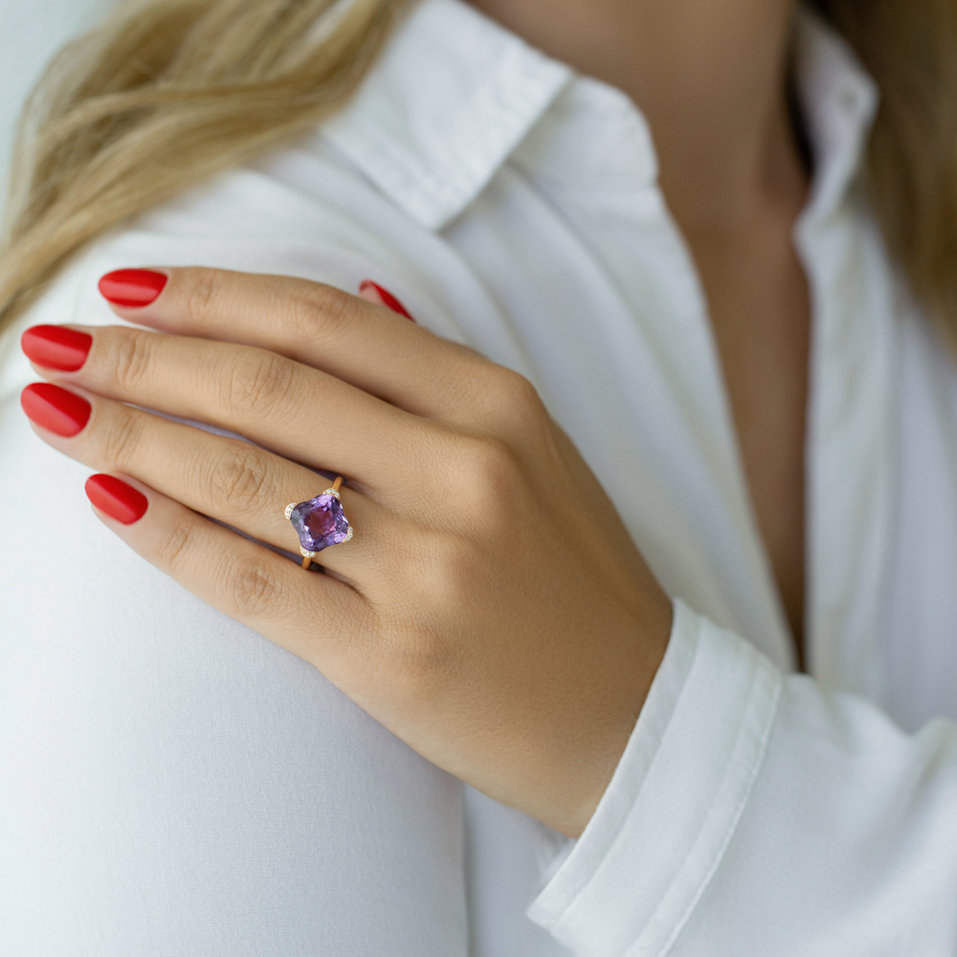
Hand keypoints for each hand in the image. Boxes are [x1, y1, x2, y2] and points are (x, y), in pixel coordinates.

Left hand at [18, 266, 672, 837]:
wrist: (634, 711)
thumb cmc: (578, 579)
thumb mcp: (537, 450)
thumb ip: (443, 374)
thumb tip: (361, 293)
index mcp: (498, 407)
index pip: (328, 322)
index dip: (217, 295)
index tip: (134, 287)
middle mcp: (463, 471)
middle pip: (271, 386)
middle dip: (147, 356)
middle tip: (61, 341)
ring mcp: (429, 565)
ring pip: (247, 477)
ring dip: (131, 435)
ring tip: (54, 408)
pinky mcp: (392, 655)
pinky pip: (253, 581)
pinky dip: (168, 537)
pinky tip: (106, 501)